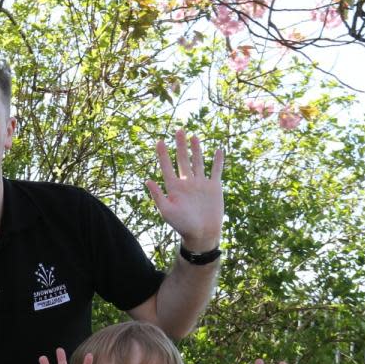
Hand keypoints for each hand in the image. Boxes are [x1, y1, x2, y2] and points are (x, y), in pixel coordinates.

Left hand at [146, 129, 224, 250]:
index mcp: (174, 187)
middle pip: (183, 160)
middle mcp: (187, 182)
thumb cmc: (182, 225)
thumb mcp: (167, 211)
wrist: (202, 234)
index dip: (163, 155)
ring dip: (196, 149)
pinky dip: (217, 161)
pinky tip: (217, 150)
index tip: (159, 141)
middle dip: (180, 145)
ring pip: (198, 162)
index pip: (167, 167)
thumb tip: (147, 180)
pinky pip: (216, 171)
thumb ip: (158, 195)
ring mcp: (200, 183)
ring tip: (193, 136)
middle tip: (178, 130)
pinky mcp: (214, 187)